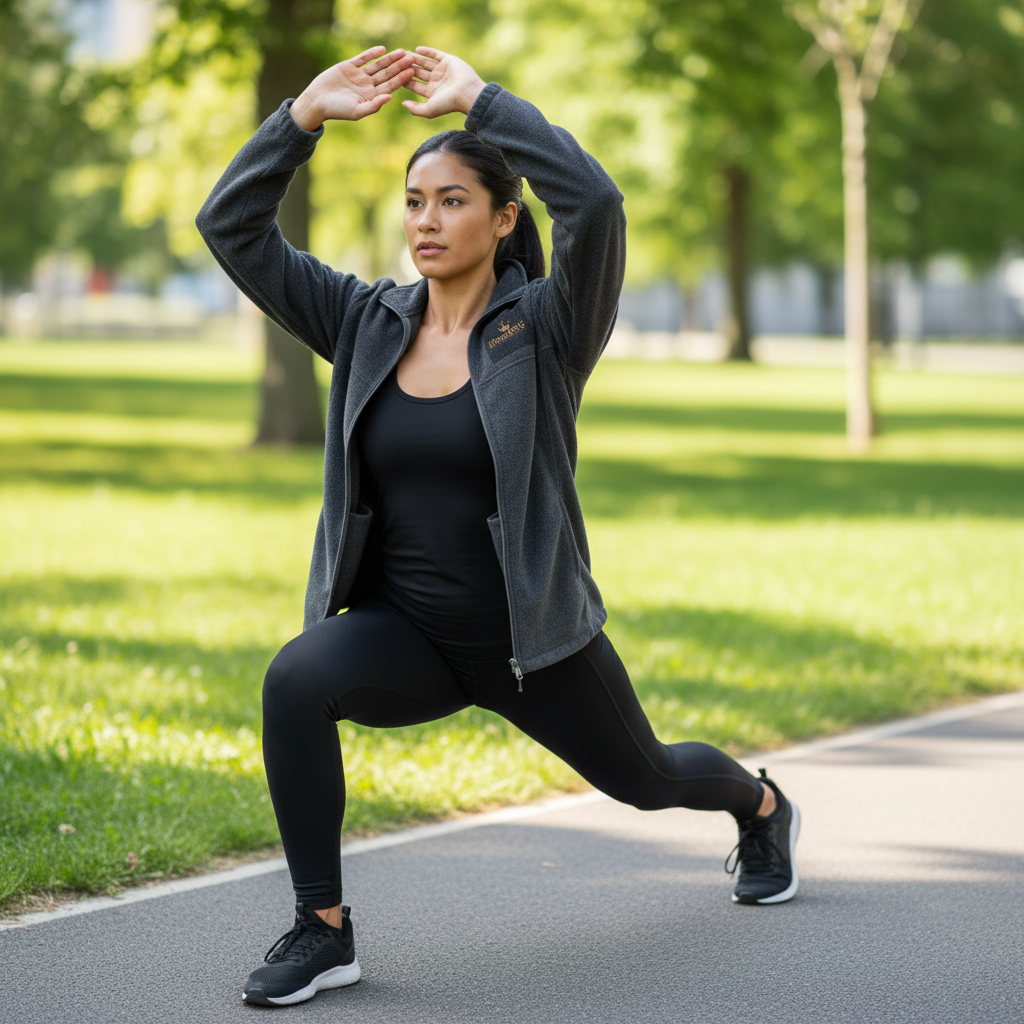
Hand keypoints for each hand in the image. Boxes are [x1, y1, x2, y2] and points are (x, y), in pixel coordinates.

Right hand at [290, 47, 416, 129]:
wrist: (317, 101)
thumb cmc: (337, 111)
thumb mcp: (357, 111)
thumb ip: (374, 105)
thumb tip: (390, 97)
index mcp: (372, 97)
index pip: (390, 86)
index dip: (402, 78)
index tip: (412, 71)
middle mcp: (367, 85)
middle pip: (387, 74)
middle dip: (400, 66)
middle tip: (413, 57)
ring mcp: (359, 75)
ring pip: (377, 65)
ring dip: (389, 58)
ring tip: (402, 51)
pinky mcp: (349, 66)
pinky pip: (363, 58)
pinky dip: (372, 53)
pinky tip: (382, 49)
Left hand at [401, 47, 486, 118]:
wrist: (466, 93)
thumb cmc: (448, 103)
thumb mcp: (429, 110)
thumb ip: (415, 109)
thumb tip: (403, 104)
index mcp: (432, 92)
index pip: (415, 85)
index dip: (405, 80)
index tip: (394, 75)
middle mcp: (436, 81)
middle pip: (418, 73)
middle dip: (408, 67)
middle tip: (396, 61)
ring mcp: (442, 70)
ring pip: (425, 63)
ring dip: (415, 59)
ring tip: (403, 54)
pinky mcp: (448, 60)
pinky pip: (435, 54)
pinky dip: (427, 51)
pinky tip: (417, 50)